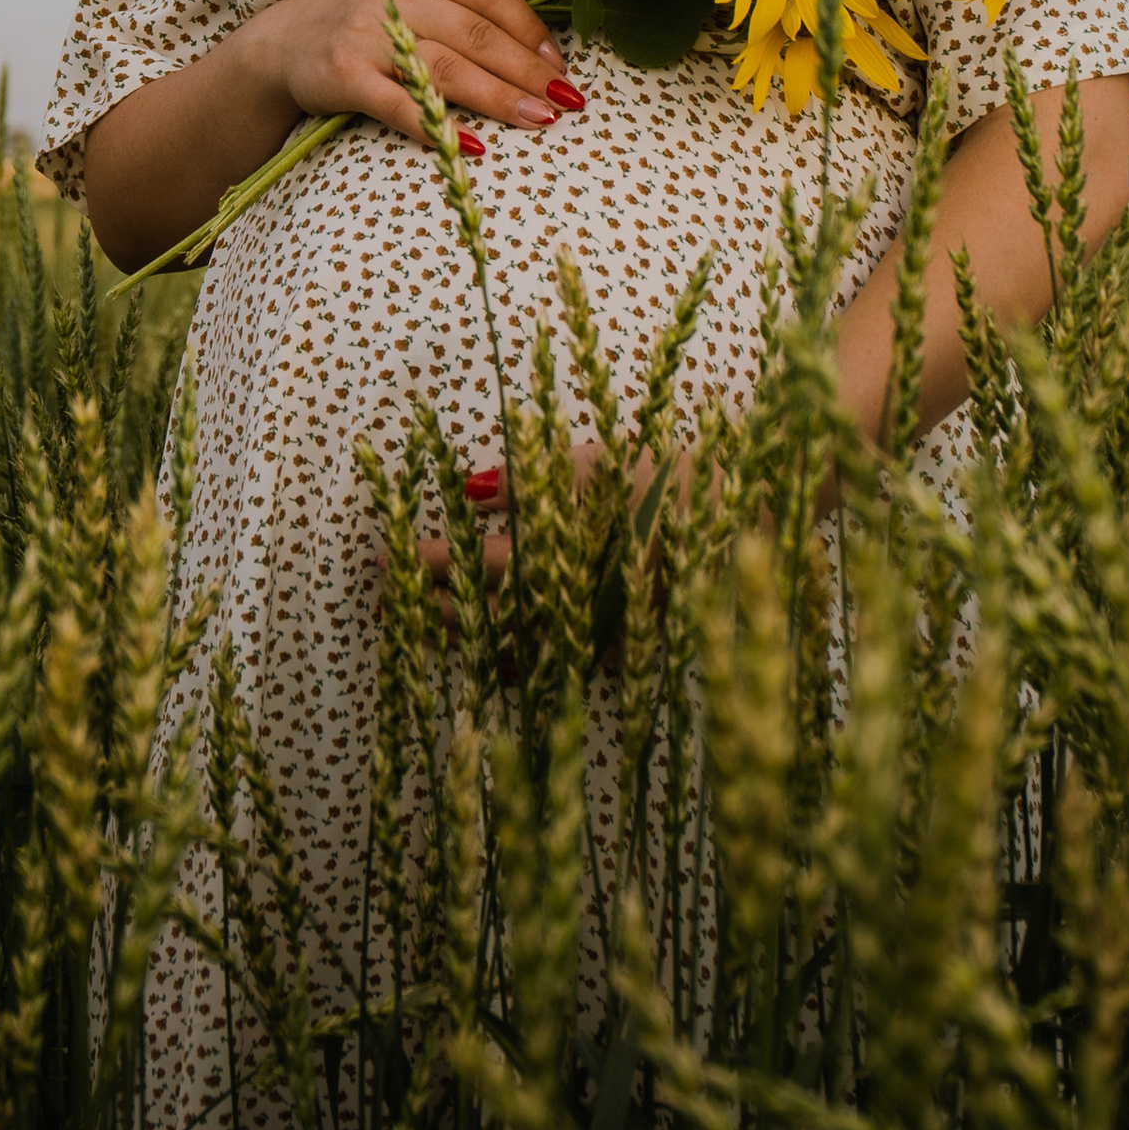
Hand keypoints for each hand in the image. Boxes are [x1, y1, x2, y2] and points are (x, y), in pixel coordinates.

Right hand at [248, 0, 577, 149]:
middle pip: (476, 34)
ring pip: (447, 68)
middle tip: (567, 101)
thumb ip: (463, 11)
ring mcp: (367, 34)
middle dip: (528, 70)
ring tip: (540, 120)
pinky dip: (438, 125)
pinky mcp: (343, 76)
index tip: (561, 66)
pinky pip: (399, 105)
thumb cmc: (367, 23)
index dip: (532, 30)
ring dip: (499, 97)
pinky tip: (472, 145)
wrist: (283, 43)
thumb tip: (542, 51)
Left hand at [413, 441, 703, 655]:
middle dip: (430, 602)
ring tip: (419, 626)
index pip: (476, 563)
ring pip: (510, 648)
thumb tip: (468, 492)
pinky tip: (488, 662)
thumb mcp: (598, 462)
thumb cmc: (668, 482)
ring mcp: (592, 635)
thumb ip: (531, 478)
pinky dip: (514, 665)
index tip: (387, 555)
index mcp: (562, 551)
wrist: (744, 529)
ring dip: (461, 638)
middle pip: (484, 613)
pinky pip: (552, 667)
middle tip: (384, 597)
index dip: (430, 562)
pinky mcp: (617, 654)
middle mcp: (570, 602)